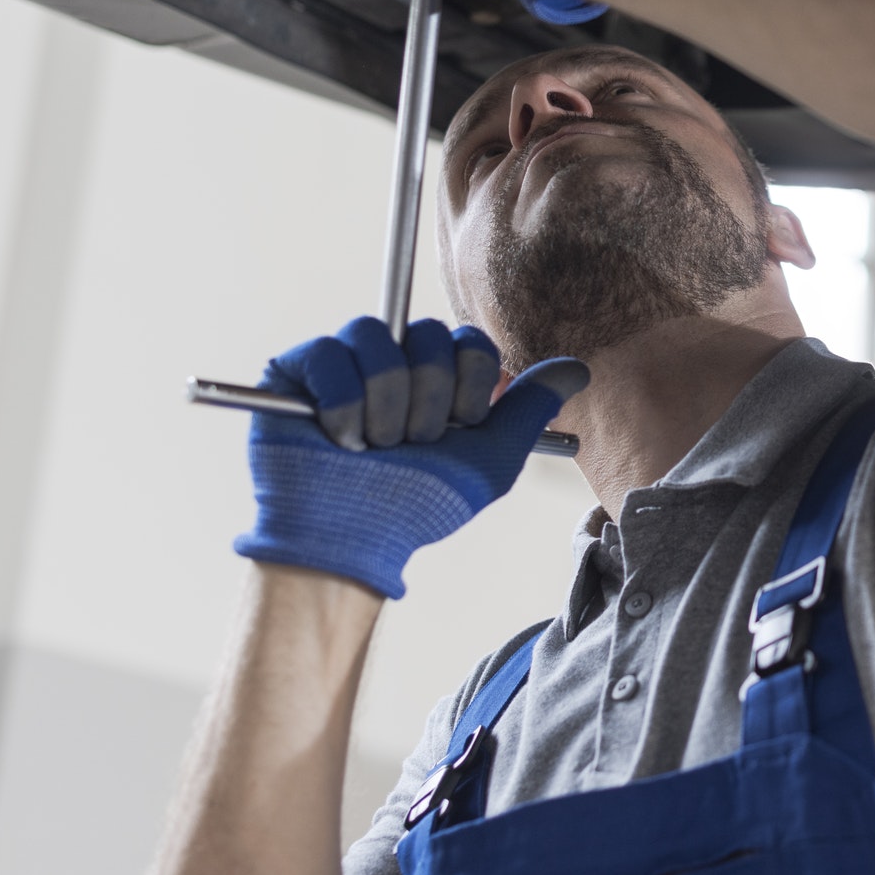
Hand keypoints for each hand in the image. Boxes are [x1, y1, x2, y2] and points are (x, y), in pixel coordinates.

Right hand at [232, 316, 588, 598]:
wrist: (356, 539)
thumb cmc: (420, 502)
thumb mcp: (489, 460)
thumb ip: (531, 409)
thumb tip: (579, 369)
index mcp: (439, 371)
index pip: (471, 342)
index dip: (471, 391)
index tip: (457, 431)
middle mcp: (394, 355)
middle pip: (427, 335)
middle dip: (428, 404)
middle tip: (411, 444)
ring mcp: (344, 358)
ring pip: (376, 339)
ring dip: (384, 408)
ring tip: (373, 446)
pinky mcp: (295, 369)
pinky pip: (327, 354)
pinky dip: (340, 405)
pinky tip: (339, 438)